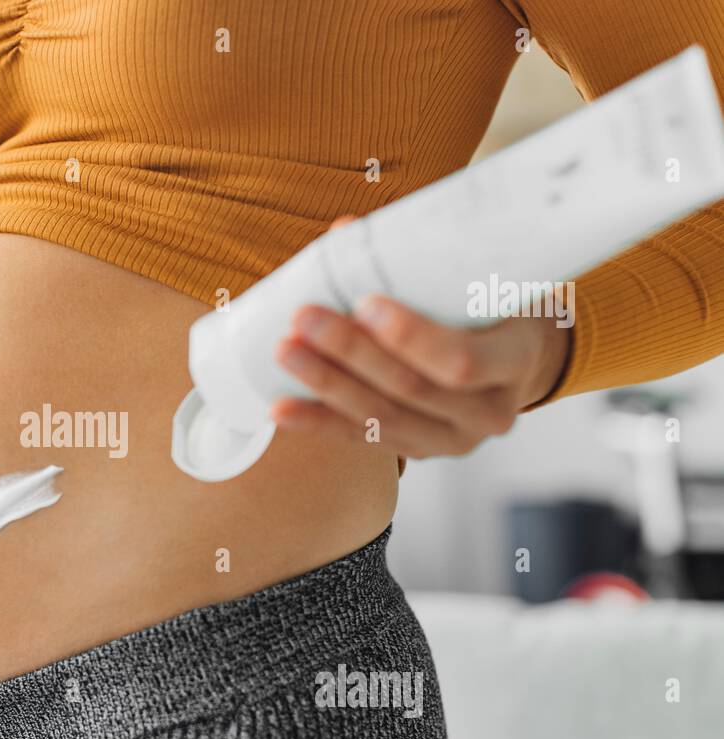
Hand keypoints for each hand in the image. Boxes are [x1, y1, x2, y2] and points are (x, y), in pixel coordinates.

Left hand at [271, 221, 570, 458]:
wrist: (514, 355)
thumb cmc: (491, 305)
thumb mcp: (478, 279)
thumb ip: (420, 261)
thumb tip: (344, 232)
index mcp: (514, 363)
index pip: (461, 362)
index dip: (410, 337)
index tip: (365, 301)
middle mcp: (488, 414)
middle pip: (409, 389)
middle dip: (350, 353)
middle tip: (304, 318)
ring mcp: (451, 440)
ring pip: (380, 417)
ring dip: (326, 384)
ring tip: (284, 352)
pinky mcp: (416, 451)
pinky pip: (361, 439)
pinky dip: (317, 422)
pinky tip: (280, 409)